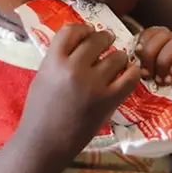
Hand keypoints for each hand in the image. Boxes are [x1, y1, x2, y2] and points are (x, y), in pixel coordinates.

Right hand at [18, 24, 139, 159]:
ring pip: (116, 57)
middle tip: (108, 41)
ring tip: (118, 61)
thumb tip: (80, 44)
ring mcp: (93, 84)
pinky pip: (129, 78)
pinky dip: (132, 72)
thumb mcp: (43, 76)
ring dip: (119, 56)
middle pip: (96, 40)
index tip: (88, 32)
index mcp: (53, 60)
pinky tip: (130, 72)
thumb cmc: (39, 111)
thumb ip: (59, 59)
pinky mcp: (108, 100)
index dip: (83, 29)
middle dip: (104, 39)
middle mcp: (74, 68)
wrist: (44, 142)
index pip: (71, 31)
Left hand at [135, 26, 171, 120]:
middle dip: (151, 50)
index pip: (153, 32)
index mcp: (162, 53)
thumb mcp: (141, 92)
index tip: (135, 55)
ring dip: (164, 59)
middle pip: (165, 33)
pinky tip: (170, 82)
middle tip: (145, 73)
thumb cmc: (160, 115)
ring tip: (158, 80)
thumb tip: (118, 63)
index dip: (143, 39)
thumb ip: (134, 75)